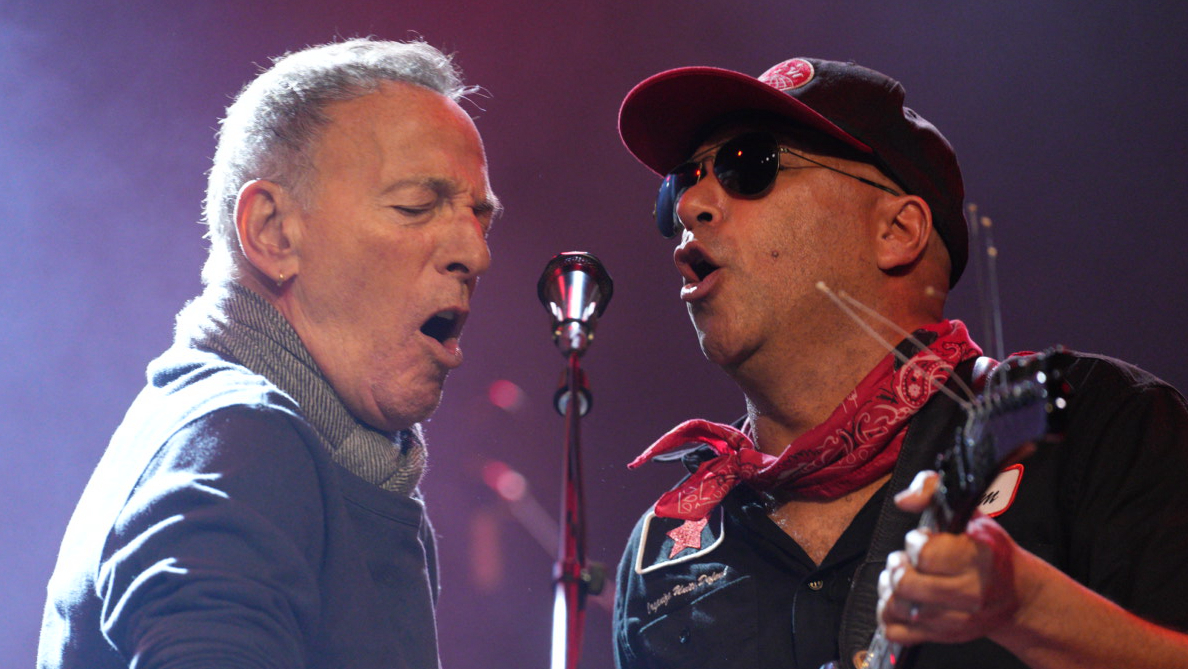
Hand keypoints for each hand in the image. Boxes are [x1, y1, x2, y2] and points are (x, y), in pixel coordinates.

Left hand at [876, 471, 1021, 646]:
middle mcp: (967, 594)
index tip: (921, 539)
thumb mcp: (971, 513)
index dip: (914, 542)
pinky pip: (896, 632)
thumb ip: (933, 490)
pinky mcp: (942, 636)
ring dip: (888, 589)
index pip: (924, 554)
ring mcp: (954, 620)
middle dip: (897, 566)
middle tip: (905, 560)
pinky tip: (899, 601)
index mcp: (976, 559)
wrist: (1018, 596)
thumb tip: (905, 499)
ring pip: (895, 608)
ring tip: (900, 578)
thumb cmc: (991, 553)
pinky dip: (887, 616)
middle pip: (905, 584)